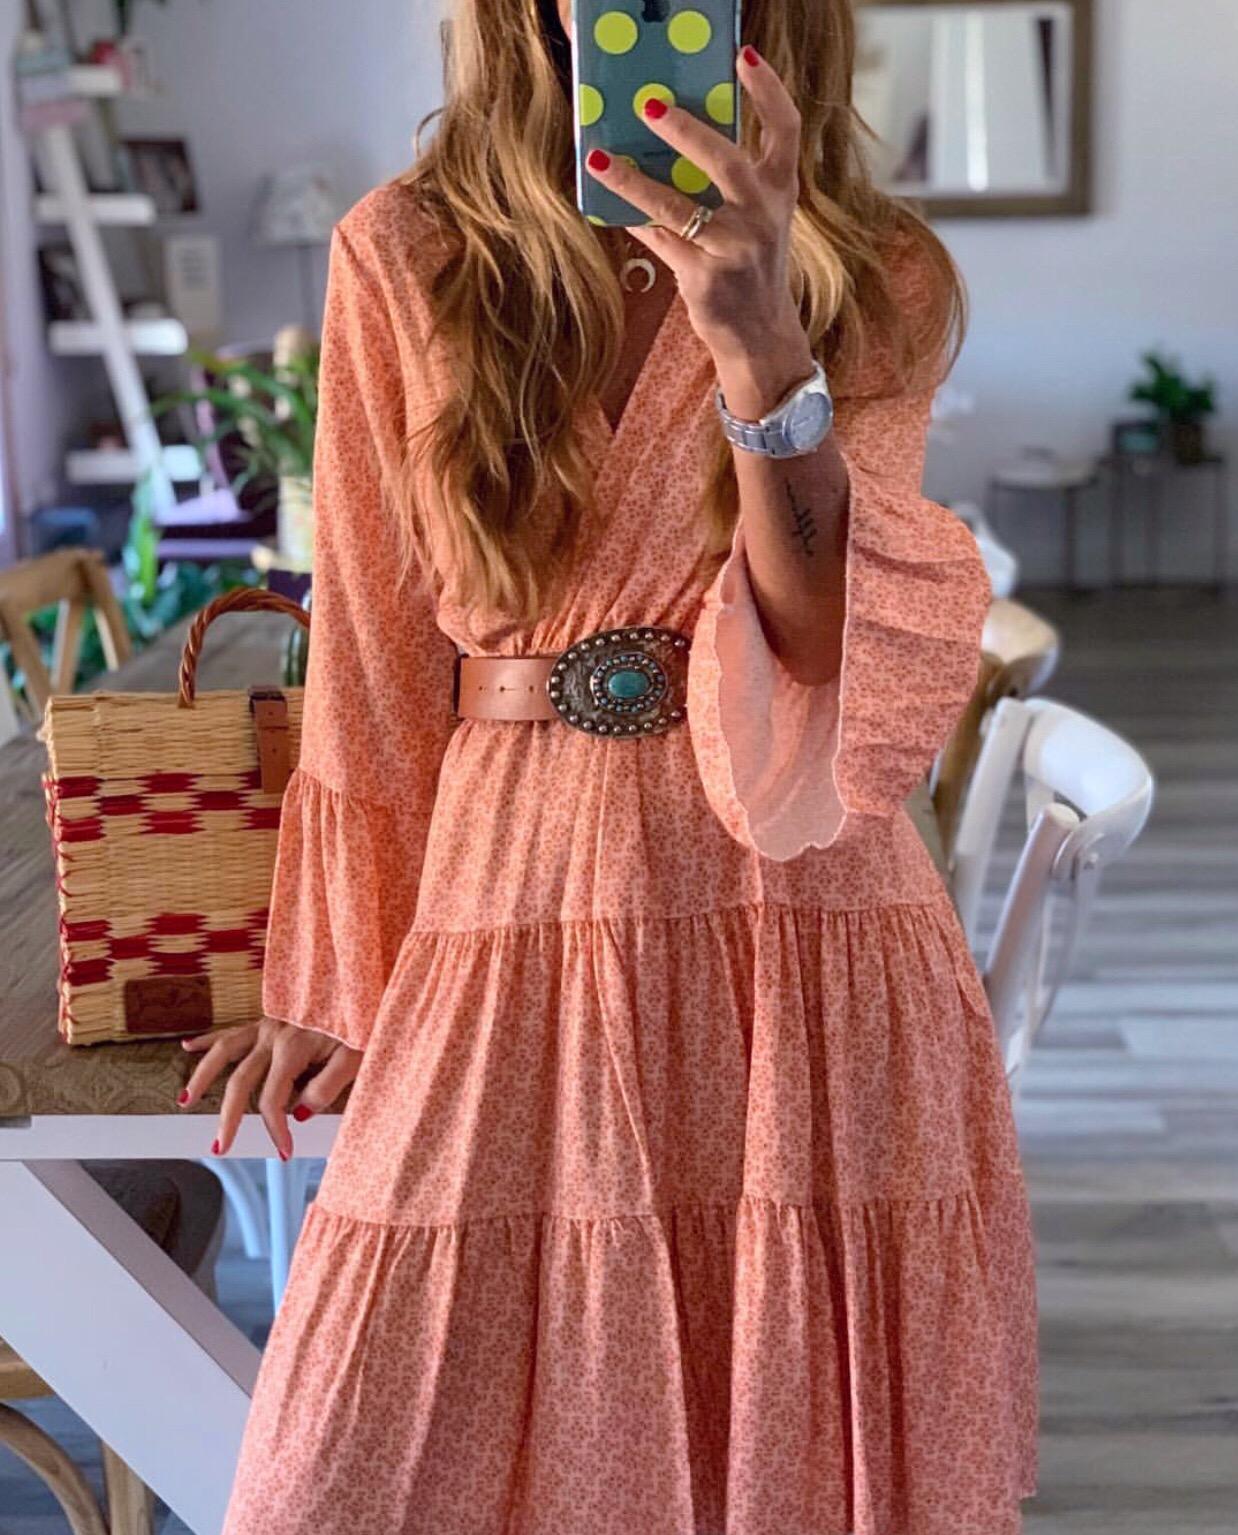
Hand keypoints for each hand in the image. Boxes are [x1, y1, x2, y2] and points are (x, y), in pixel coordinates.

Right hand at [176, 1017, 361, 1159]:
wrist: (362, 984)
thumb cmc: (362, 1021)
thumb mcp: (355, 1057)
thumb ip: (326, 1087)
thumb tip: (298, 1114)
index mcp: (294, 1047)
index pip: (273, 1099)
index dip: (275, 1129)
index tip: (284, 1152)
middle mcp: (274, 1035)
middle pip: (240, 1082)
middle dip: (228, 1118)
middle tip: (220, 1147)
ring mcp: (268, 1024)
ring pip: (224, 1052)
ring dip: (202, 1076)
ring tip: (185, 1101)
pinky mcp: (268, 1018)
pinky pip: (232, 1030)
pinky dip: (208, 1039)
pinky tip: (187, 1046)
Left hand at [584, 43, 813, 384]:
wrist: (760, 336)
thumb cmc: (750, 269)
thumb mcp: (756, 221)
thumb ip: (729, 184)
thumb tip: (669, 140)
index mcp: (780, 191)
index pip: (785, 129)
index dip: (768, 89)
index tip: (743, 56)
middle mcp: (763, 216)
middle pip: (725, 160)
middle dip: (684, 131)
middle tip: (648, 105)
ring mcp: (735, 248)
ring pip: (677, 205)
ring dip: (633, 181)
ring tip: (600, 158)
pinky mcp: (706, 277)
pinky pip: (660, 240)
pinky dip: (634, 222)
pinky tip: (611, 207)